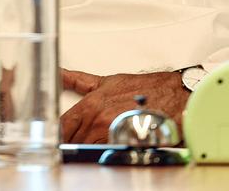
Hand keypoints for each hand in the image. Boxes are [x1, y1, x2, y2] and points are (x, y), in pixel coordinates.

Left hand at [59, 69, 188, 143]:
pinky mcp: (127, 143)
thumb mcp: (107, 81)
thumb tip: (60, 74)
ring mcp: (112, 133)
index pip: (63, 124)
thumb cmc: (146, 88)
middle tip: (66, 147)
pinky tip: (105, 151)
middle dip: (69, 143)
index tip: (52, 137)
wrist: (176, 95)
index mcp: (91, 104)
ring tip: (85, 149)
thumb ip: (79, 81)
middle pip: (72, 139)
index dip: (57, 133)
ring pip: (87, 148)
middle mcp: (99, 119)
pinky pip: (108, 153)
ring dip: (85, 149)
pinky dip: (103, 153)